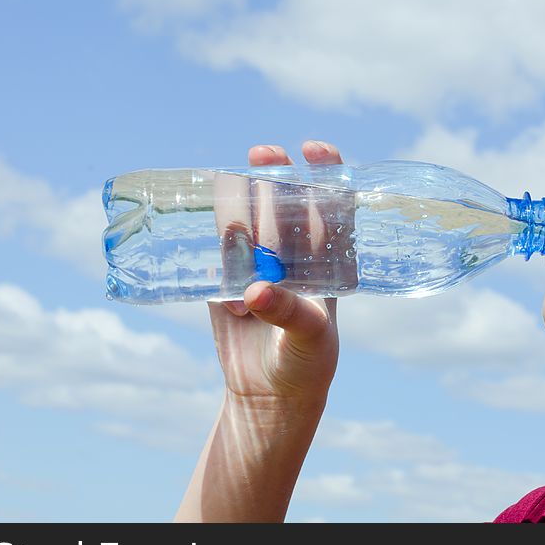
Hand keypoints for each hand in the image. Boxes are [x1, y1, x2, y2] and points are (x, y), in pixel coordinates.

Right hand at [207, 141, 346, 405]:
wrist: (268, 396)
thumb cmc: (306, 365)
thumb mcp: (309, 339)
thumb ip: (287, 312)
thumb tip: (255, 290)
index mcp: (328, 261)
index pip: (332, 206)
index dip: (326, 172)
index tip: (314, 149)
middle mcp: (295, 255)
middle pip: (285, 203)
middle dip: (276, 174)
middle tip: (264, 156)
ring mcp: (259, 263)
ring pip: (249, 218)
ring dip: (242, 198)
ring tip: (233, 192)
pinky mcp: (226, 278)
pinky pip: (221, 246)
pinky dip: (218, 231)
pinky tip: (212, 216)